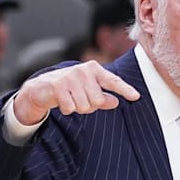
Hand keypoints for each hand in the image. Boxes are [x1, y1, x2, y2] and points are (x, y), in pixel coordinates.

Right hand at [13, 60, 140, 124]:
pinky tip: (62, 101)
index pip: (113, 81)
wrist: (43, 87)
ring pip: (84, 106)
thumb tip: (116, 102)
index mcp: (94, 69)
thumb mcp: (89, 91)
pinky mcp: (58, 86)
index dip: (125, 90)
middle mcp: (84, 71)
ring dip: (78, 108)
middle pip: (98, 101)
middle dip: (90, 106)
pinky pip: (71, 109)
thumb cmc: (71, 88)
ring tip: (70, 99)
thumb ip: (104, 97)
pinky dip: (67, 110)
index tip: (136, 97)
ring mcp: (70, 77)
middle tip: (79, 99)